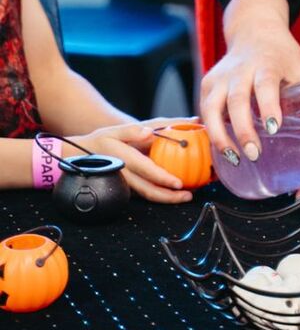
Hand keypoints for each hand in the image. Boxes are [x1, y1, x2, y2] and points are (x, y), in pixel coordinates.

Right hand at [68, 119, 192, 203]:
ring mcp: (126, 185)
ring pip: (147, 195)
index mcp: (125, 160)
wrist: (81, 157)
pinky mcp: (128, 188)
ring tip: (185, 196)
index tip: (178, 183)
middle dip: (169, 196)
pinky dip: (161, 194)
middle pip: (148, 190)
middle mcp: (126, 176)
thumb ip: (132, 131)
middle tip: (188, 195)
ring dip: (167, 198)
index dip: (162, 178)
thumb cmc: (102, 141)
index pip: (146, 170)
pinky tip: (175, 192)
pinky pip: (146, 192)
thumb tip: (148, 132)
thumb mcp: (115, 131)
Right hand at [200, 18, 299, 165]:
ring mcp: (220, 76)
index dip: (268, 106)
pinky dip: (211, 130)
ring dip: (220, 135)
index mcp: (267, 63)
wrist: (255, 30)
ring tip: (233, 158)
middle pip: (236, 100)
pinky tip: (223, 148)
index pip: (265, 85)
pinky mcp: (208, 84)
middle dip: (243, 130)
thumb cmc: (283, 54)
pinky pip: (205, 110)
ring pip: (212, 107)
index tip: (273, 128)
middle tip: (253, 154)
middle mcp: (240, 69)